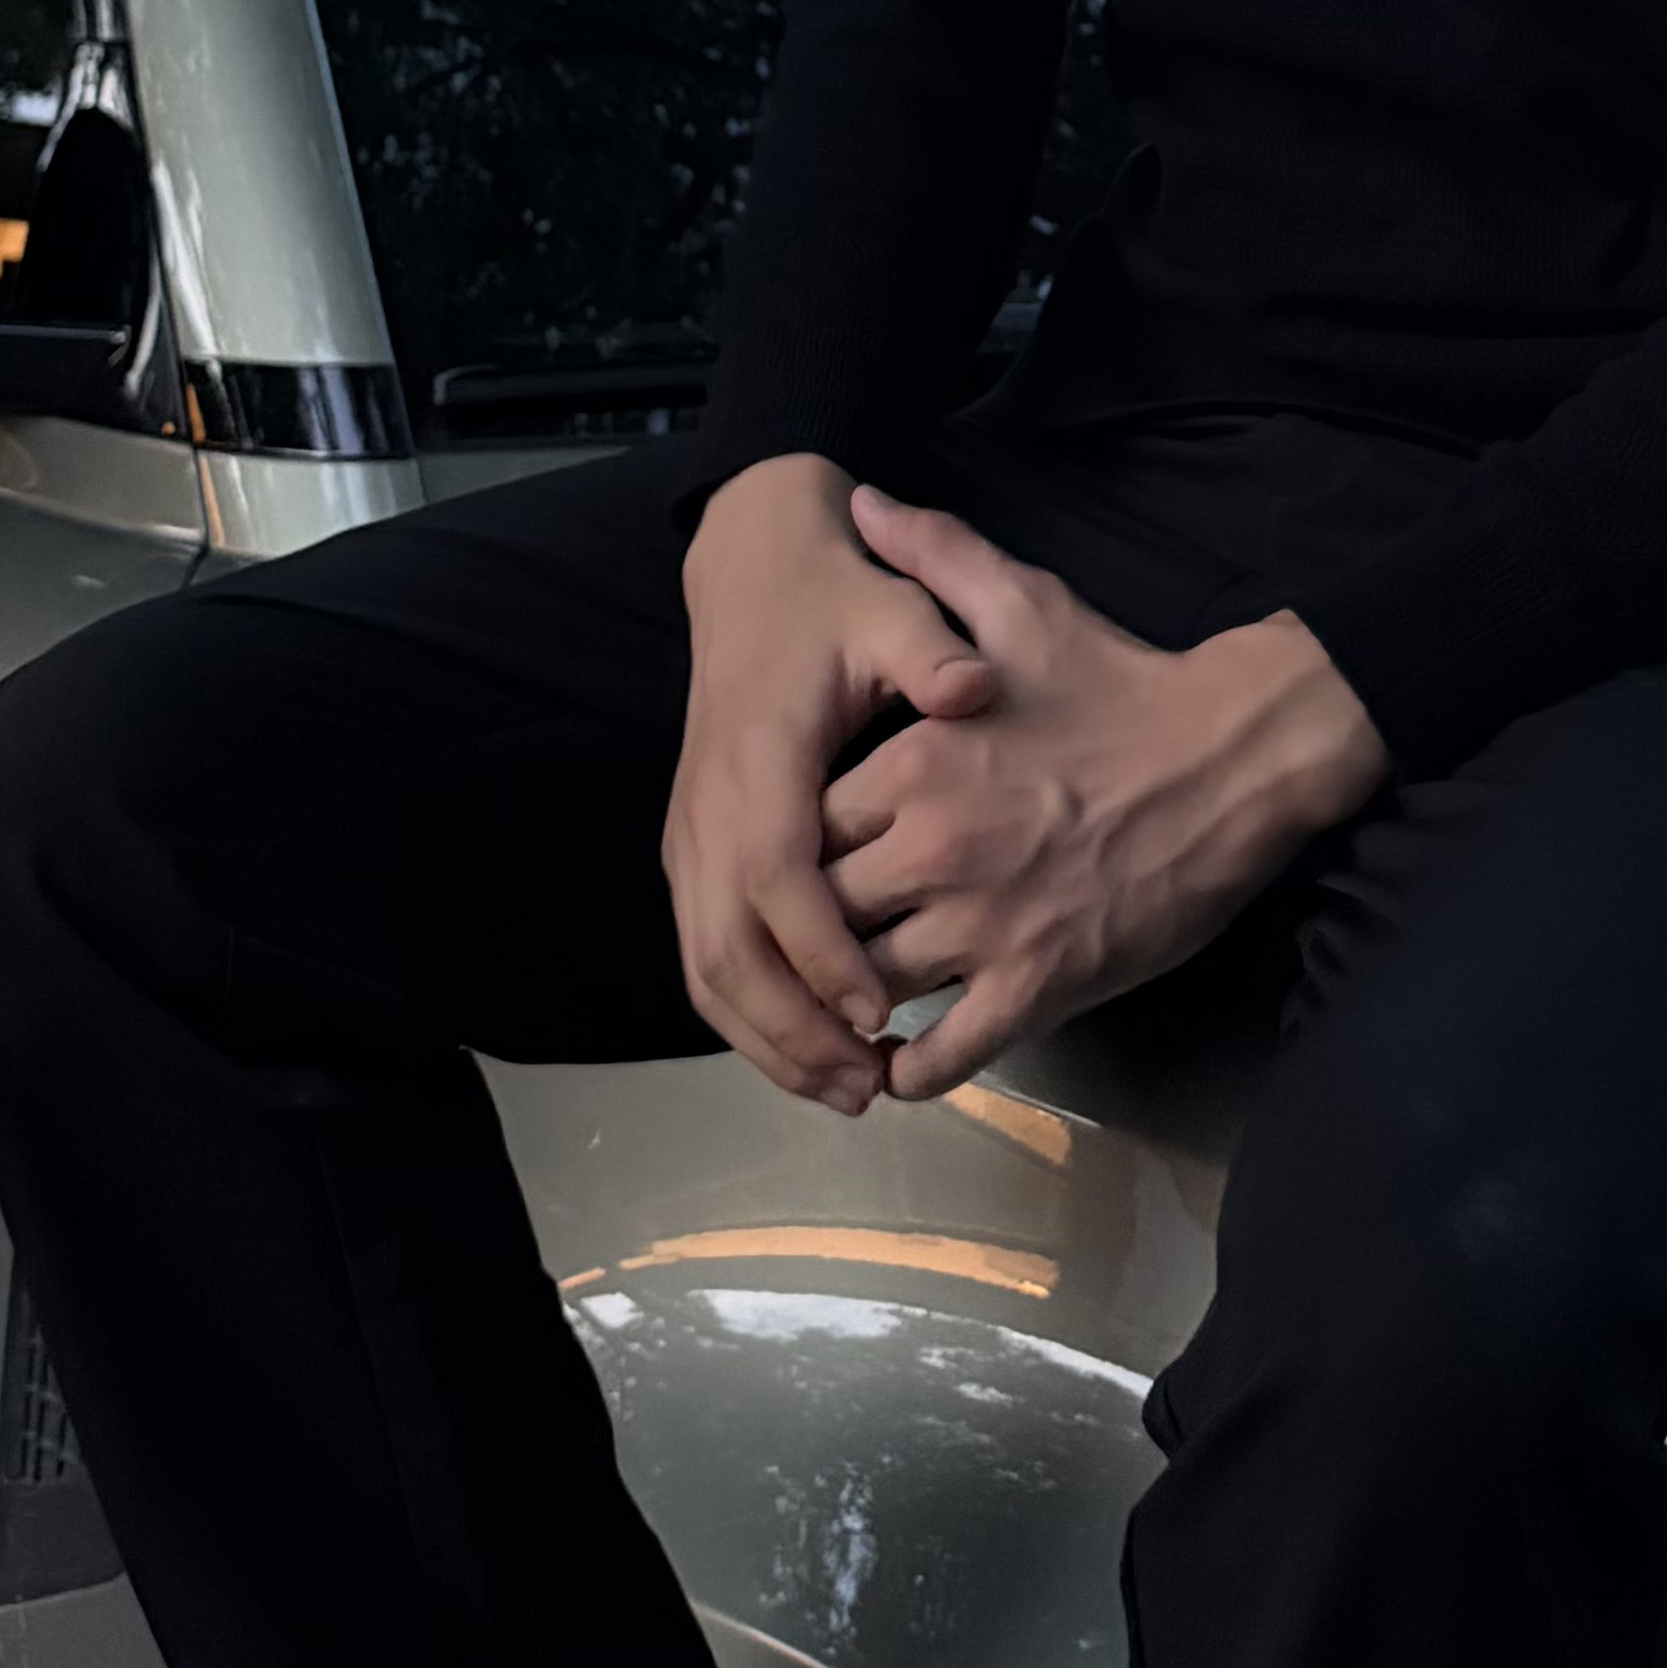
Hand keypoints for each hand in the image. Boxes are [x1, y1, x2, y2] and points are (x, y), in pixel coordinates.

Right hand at [668, 453, 1002, 1114]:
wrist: (755, 576)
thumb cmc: (836, 602)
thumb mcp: (893, 610)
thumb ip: (932, 653)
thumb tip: (973, 689)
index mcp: (761, 758)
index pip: (778, 878)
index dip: (825, 955)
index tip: (883, 1012)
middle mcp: (711, 807)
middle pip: (729, 948)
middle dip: (795, 1029)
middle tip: (868, 1087)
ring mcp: (693, 835)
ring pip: (708, 965)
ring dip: (769, 1038)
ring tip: (845, 1091)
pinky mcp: (695, 851)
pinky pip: (706, 952)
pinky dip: (748, 1013)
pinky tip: (808, 1048)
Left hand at [815, 484, 1390, 1101]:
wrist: (1237, 755)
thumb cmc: (1124, 681)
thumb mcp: (1025, 602)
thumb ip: (934, 554)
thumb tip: (863, 502)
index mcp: (919, 759)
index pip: (805, 826)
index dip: (795, 849)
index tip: (804, 856)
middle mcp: (937, 847)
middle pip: (823, 913)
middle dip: (813, 930)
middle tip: (810, 944)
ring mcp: (988, 924)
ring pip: (871, 987)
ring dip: (851, 1003)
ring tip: (840, 1012)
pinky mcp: (1041, 986)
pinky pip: (948, 1052)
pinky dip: (913, 1070)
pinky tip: (900, 1067)